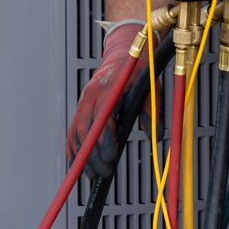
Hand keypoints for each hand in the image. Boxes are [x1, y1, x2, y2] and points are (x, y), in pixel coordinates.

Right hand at [67, 23, 141, 179]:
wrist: (123, 52)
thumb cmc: (138, 72)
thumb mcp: (150, 88)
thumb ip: (151, 110)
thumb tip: (156, 135)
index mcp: (108, 91)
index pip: (102, 121)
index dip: (104, 143)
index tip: (110, 159)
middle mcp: (91, 97)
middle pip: (86, 132)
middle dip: (93, 156)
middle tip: (104, 174)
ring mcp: (83, 102)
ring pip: (76, 133)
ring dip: (81, 157)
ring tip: (92, 175)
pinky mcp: (80, 107)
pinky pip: (72, 130)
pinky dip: (72, 148)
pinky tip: (75, 164)